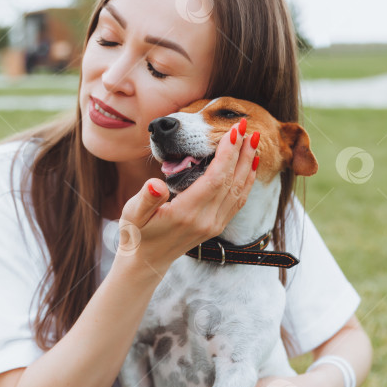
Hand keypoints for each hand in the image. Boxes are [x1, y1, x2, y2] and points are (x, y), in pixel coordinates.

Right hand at [116, 118, 258, 275]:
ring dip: (248, 163)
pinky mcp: (218, 225)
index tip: (233, 131)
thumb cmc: (138, 233)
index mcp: (186, 213)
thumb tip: (155, 184)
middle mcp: (206, 220)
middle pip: (231, 181)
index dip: (226, 154)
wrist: (147, 261)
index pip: (215, 179)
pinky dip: (247, 180)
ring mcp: (214, 224)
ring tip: (254, 138)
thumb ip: (145, 199)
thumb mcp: (132, 214)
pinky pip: (238, 200)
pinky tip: (250, 164)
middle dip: (241, 151)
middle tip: (246, 125)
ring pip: (239, 190)